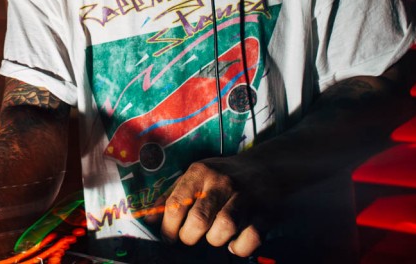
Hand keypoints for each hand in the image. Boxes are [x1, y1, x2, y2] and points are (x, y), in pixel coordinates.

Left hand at [159, 154, 280, 256]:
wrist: (266, 168)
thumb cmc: (222, 175)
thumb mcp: (196, 176)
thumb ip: (171, 195)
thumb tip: (149, 218)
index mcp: (200, 172)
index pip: (176, 204)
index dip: (168, 227)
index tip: (169, 236)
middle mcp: (221, 183)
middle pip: (198, 220)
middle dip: (189, 236)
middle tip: (190, 237)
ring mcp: (244, 198)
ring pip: (223, 230)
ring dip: (214, 240)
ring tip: (214, 235)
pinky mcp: (264, 213)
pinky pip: (248, 240)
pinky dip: (238, 247)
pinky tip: (234, 240)